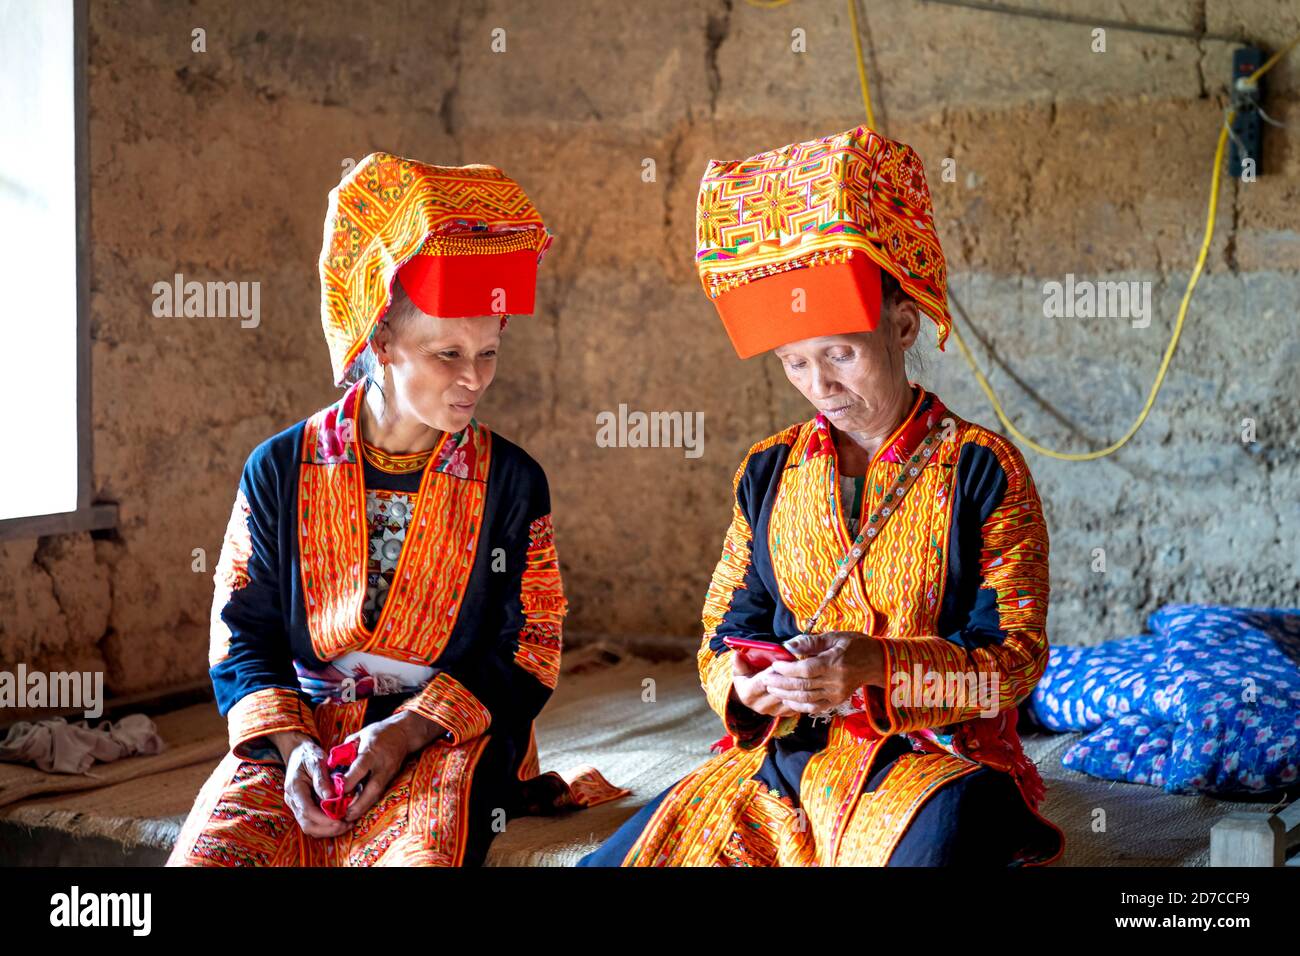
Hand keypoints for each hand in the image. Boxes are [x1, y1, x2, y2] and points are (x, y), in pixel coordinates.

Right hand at [271, 733, 350, 839]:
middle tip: (347, 825)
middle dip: (327, 828)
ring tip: (346, 825)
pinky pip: (312, 822)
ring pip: (309, 826)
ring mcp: (296, 805)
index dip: (324, 819)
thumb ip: (322, 779)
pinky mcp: (303, 807)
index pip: (307, 810)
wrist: (299, 753)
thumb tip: (330, 798)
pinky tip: (340, 821)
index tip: (341, 820)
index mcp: (295, 788)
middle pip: (307, 824)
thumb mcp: (317, 761)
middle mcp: (293, 800)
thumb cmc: (309, 755)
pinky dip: (326, 825)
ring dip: (327, 830)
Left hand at [337, 711, 443, 823]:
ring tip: (348, 817)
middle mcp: (382, 765)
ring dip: (363, 808)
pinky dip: (368, 803)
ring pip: (377, 794)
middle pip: (372, 789)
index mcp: (372, 752)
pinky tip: (358, 809)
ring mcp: (388, 773)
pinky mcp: (391, 779)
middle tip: (344, 816)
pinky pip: (379, 793)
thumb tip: (331, 765)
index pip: (360, 769)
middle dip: (358, 805)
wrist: (404, 733)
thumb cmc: (378, 733)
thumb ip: (346, 750)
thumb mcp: (359, 735)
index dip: (348, 782)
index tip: (336, 794)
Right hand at [730, 652, 799, 717]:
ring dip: (798, 685)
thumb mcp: (739, 670)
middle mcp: (760, 705)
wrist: (750, 696)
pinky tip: (805, 683)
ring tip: (803, 672)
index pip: (764, 681)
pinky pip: (797, 704)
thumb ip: (739, 663)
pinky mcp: (784, 714)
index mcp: (748, 693)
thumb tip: (736, 655)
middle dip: (789, 677)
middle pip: (779, 690)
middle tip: (798, 664)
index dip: (775, 671)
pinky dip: (802, 694)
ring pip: (790, 698)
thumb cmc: (745, 679)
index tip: (783, 661)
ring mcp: (773, 711)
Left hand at [765, 632, 883, 713]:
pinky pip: (814, 708)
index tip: (775, 664)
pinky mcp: (836, 702)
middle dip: (781, 683)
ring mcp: (836, 694)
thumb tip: (788, 645)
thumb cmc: (855, 645)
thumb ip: (810, 642)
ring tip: (771, 687)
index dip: (787, 669)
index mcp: (835, 663)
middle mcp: (836, 682)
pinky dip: (798, 705)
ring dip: (786, 694)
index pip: (806, 670)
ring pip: (806, 699)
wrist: (876, 662)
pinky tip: (786, 699)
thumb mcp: (834, 637)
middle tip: (766, 678)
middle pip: (803, 686)